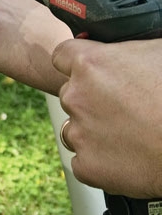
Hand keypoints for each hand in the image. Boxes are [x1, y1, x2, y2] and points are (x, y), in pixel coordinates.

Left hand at [54, 38, 161, 197]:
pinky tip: (126, 157)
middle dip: (89, 100)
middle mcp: (76, 96)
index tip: (89, 72)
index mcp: (90, 64)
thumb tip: (123, 49)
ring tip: (126, 134)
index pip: (62, 56)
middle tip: (122, 108)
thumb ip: (126, 49)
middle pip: (70, 94)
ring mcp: (79, 132)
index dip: (76, 64)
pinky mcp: (87, 165)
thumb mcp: (155, 52)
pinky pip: (83, 161)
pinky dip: (100, 161)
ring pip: (73, 128)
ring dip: (91, 130)